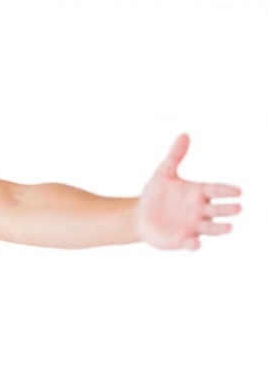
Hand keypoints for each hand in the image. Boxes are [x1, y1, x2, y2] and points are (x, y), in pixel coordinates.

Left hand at [135, 134, 241, 249]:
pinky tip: (195, 243)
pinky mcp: (181, 240)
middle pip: (217, 209)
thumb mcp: (164, 173)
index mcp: (198, 193)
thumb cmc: (156, 194)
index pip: (216, 190)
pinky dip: (193, 244)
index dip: (226, 191)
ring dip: (219, 228)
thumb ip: (175, 156)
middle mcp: (200, 211)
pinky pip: (190, 243)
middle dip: (227, 209)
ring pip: (210, 228)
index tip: (238, 191)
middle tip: (237, 207)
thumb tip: (184, 134)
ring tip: (228, 227)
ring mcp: (192, 227)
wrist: (140, 215)